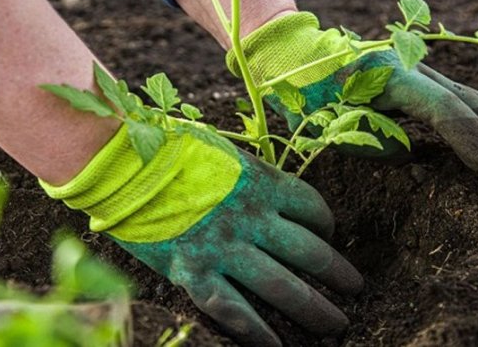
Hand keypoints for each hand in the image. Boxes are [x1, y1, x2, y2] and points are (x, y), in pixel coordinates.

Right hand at [42, 125, 362, 345]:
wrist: (121, 163)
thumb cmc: (170, 151)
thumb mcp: (224, 152)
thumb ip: (251, 176)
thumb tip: (272, 193)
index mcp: (261, 182)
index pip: (312, 208)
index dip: (327, 225)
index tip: (329, 236)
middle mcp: (251, 218)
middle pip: (309, 252)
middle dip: (338, 274)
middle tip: (356, 289)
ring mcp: (224, 248)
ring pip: (282, 286)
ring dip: (315, 308)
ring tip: (337, 325)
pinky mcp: (194, 272)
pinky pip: (235, 310)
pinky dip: (260, 332)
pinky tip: (279, 345)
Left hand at [228, 12, 477, 172]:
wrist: (296, 56)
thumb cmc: (305, 93)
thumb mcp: (328, 124)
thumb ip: (371, 142)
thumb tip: (408, 152)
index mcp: (388, 77)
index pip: (441, 108)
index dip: (469, 137)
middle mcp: (408, 67)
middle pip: (463, 97)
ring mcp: (413, 69)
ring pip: (464, 92)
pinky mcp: (412, 76)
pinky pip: (453, 94)